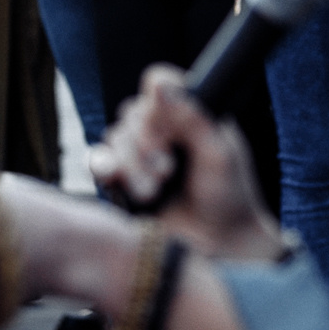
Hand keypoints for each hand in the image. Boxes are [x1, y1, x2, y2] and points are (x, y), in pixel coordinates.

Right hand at [91, 67, 286, 263]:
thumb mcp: (219, 152)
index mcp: (190, 114)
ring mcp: (141, 156)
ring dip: (133, 166)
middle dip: (147, 144)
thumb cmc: (229, 197)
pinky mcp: (123, 181)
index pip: (159, 84)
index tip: (170, 132)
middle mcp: (164, 131)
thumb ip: (193, 117)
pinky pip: (99, 162)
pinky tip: (115, 179)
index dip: (157, 104)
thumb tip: (160, 84)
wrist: (218, 245)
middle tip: (169, 171)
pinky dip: (105, 168)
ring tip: (155, 190)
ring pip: (114, 138)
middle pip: (131, 113)